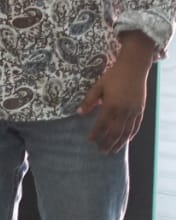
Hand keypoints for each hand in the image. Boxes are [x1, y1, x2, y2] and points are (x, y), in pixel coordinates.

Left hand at [78, 32, 154, 152]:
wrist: (134, 69)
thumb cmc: (113, 76)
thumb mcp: (98, 86)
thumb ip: (89, 100)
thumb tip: (78, 113)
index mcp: (111, 105)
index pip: (102, 123)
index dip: (96, 133)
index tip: (90, 140)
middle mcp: (123, 111)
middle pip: (115, 131)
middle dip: (108, 142)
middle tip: (101, 151)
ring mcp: (133, 111)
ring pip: (126, 132)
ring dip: (119, 142)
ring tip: (113, 150)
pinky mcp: (140, 110)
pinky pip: (136, 126)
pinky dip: (131, 135)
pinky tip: (126, 140)